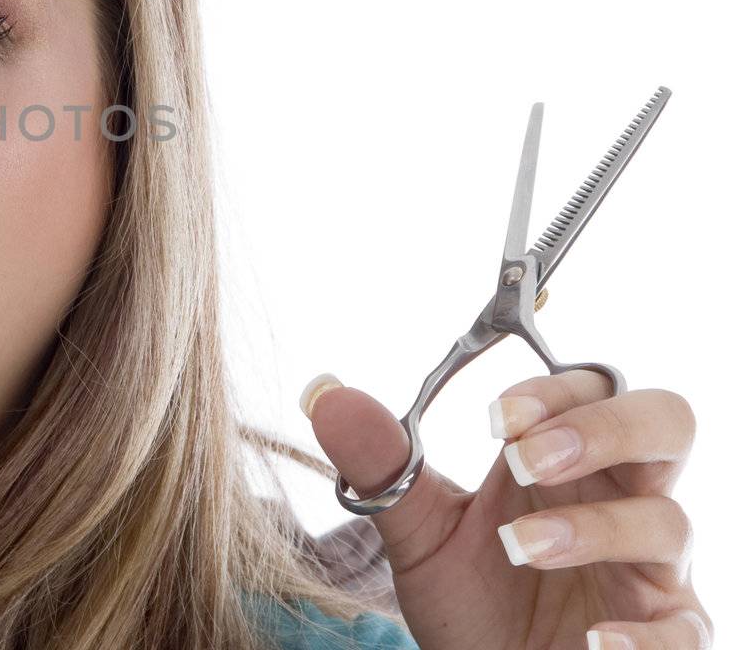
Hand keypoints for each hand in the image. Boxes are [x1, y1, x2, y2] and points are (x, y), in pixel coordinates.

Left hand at [303, 367, 711, 648]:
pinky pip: (685, 629)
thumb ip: (383, 467)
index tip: (494, 417)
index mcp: (565, 460)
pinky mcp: (664, 637)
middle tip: (523, 457)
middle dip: (601, 428)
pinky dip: (645, 634)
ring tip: (519, 546)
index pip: (592, 387)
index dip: (554, 389)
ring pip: (667, 522)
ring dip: (592, 526)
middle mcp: (618, 500)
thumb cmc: (470, 598)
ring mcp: (648, 570)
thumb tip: (328, 396)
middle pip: (664, 423)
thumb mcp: (417, 532)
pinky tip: (594, 638)